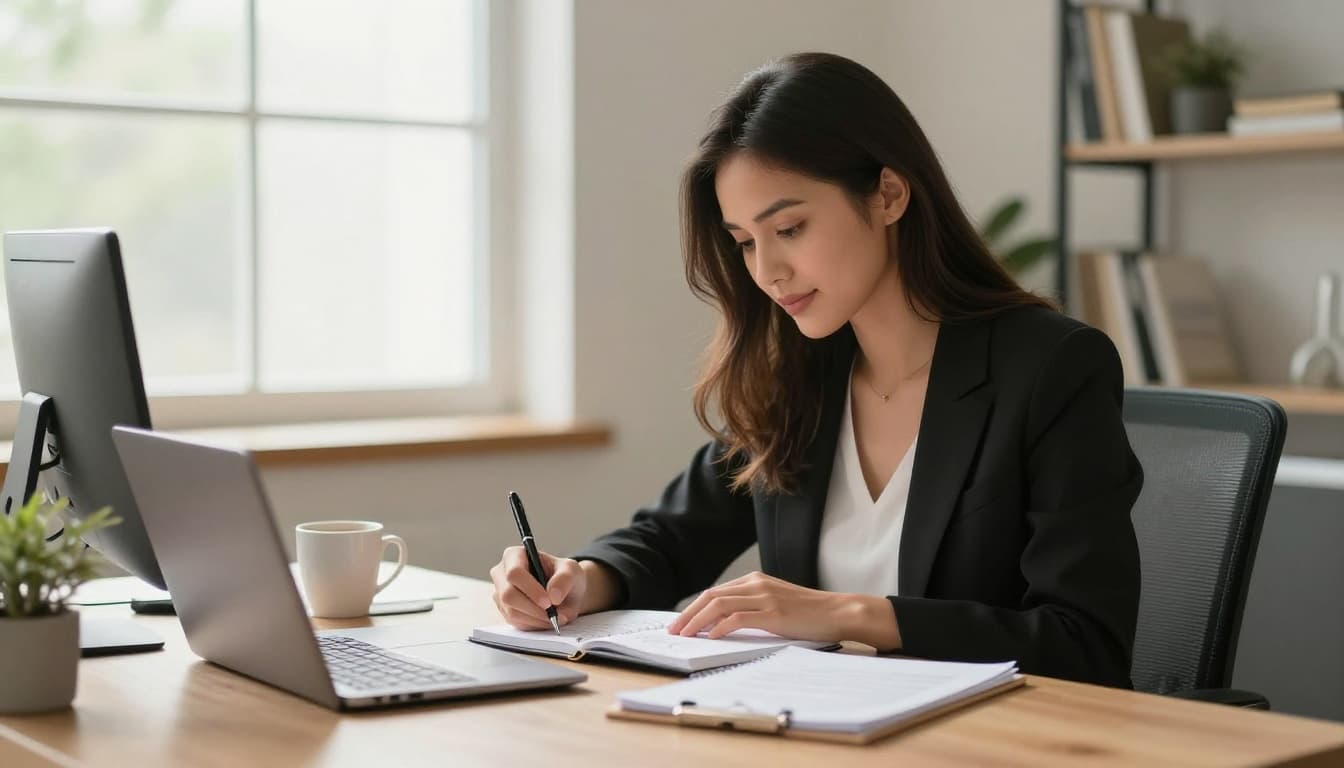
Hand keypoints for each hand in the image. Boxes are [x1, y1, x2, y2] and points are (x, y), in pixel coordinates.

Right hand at [489, 547, 586, 629]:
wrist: (565, 593)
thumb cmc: (565, 576)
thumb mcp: (571, 571)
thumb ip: (565, 579)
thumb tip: (553, 595)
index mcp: (514, 555)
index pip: (514, 573)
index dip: (530, 589)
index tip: (549, 602)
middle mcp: (502, 574)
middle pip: (508, 595)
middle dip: (533, 608)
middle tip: (554, 615)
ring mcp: (500, 594)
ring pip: (512, 612)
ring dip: (536, 619)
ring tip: (556, 618)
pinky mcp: (505, 611)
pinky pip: (516, 622)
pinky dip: (534, 624)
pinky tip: (547, 620)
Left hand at [667, 571, 869, 642]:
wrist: (838, 612)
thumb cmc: (809, 613)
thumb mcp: (775, 604)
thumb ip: (752, 608)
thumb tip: (721, 625)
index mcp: (755, 580)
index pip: (715, 592)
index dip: (694, 608)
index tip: (680, 622)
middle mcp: (756, 584)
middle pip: (711, 596)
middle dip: (688, 614)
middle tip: (674, 630)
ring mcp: (764, 597)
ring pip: (719, 605)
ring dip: (697, 621)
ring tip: (685, 635)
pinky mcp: (773, 613)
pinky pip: (737, 618)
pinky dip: (720, 627)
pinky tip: (711, 637)